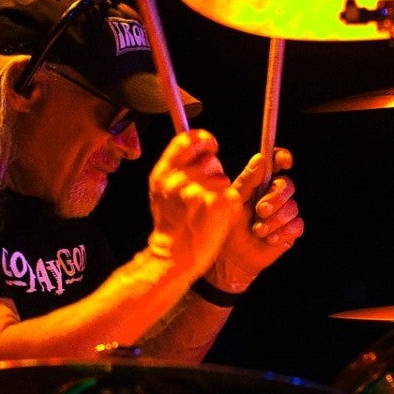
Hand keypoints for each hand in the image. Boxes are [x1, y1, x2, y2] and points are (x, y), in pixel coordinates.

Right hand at [146, 128, 240, 280]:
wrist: (174, 255)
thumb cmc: (171, 224)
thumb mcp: (161, 190)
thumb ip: (175, 164)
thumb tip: (195, 138)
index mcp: (162, 174)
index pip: (186, 139)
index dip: (203, 139)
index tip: (211, 144)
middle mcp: (178, 180)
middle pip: (210, 159)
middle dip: (213, 172)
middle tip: (204, 194)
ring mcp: (198, 192)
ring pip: (222, 178)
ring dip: (220, 191)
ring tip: (206, 209)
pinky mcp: (218, 204)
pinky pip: (231, 193)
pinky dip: (228, 205)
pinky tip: (215, 217)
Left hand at [210, 148, 304, 292]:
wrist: (231, 258)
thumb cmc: (229, 227)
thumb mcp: (234, 201)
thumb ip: (247, 180)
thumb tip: (261, 159)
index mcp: (260, 183)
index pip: (276, 163)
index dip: (283, 158)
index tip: (285, 162)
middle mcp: (274, 195)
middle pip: (288, 185)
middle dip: (275, 198)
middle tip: (260, 210)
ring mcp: (284, 213)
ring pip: (292, 207)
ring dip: (274, 220)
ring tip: (258, 230)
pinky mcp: (290, 231)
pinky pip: (297, 226)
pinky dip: (282, 232)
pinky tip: (269, 239)